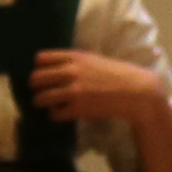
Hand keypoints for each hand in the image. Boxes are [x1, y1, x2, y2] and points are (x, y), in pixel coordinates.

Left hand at [28, 48, 167, 122]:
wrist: (136, 91)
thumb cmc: (118, 74)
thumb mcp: (95, 59)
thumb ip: (75, 61)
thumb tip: (55, 66)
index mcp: (74, 57)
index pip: (40, 58)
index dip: (39, 67)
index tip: (44, 74)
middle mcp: (70, 72)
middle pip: (35, 78)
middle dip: (36, 86)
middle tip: (42, 91)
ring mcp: (73, 91)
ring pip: (40, 98)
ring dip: (41, 102)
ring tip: (48, 104)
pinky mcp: (77, 108)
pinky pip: (54, 114)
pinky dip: (56, 114)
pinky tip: (63, 112)